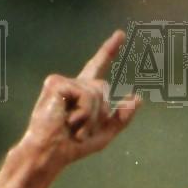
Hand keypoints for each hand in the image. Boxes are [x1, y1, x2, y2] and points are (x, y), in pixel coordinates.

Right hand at [17, 29, 140, 172]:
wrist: (50, 153)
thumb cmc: (72, 147)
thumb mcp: (104, 134)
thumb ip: (121, 117)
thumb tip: (137, 98)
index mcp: (81, 92)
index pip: (98, 66)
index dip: (109, 51)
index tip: (120, 34)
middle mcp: (71, 83)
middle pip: (103, 88)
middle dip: (100, 113)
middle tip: (79, 129)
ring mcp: (61, 82)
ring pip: (96, 93)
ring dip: (91, 117)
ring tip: (73, 127)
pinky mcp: (55, 84)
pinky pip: (85, 95)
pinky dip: (83, 112)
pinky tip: (68, 121)